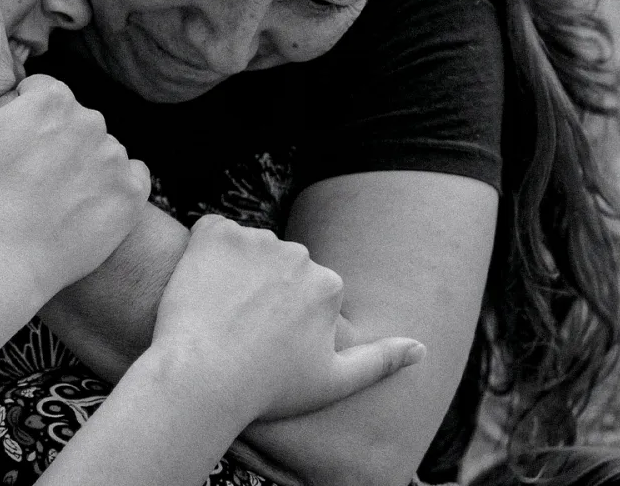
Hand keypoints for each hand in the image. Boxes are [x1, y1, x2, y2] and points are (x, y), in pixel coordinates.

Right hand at [0, 1, 150, 295]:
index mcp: (54, 97)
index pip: (43, 96)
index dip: (19, 123)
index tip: (4, 154)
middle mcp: (93, 121)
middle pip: (73, 122)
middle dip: (53, 142)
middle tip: (23, 180)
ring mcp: (115, 160)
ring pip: (99, 149)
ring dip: (80, 165)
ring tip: (48, 199)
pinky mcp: (132, 196)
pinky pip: (128, 177)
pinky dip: (109, 189)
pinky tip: (79, 208)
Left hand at [150, 215, 425, 423]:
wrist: (202, 377)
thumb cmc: (267, 388)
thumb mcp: (333, 382)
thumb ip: (380, 360)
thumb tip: (421, 348)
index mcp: (329, 285)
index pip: (304, 289)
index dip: (281, 317)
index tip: (263, 341)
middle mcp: (298, 254)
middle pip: (277, 264)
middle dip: (261, 288)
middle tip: (237, 326)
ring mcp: (255, 240)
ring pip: (246, 248)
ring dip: (233, 269)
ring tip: (216, 310)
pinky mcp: (215, 233)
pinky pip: (211, 231)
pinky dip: (204, 251)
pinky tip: (198, 285)